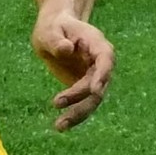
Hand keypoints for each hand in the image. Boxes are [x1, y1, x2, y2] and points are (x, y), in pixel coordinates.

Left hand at [32, 12, 114, 131]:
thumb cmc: (53, 28)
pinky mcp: (86, 88)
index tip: (95, 89)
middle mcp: (101, 63)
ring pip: (93, 99)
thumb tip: (66, 49)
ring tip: (59, 126)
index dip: (103, 74)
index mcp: (96, 43)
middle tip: (56, 103)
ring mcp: (95, 77)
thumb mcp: (49, 31)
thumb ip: (56, 40)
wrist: (55, 32)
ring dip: (78, 113)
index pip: (106, 58)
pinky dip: (74, 114)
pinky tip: (61, 125)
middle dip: (80, 97)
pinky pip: (84, 103)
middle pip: (98, 84)